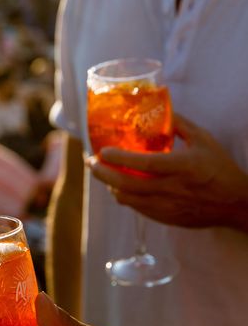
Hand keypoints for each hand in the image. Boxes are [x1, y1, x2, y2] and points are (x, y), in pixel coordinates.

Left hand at [86, 114, 247, 231]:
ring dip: (110, 186)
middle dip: (103, 174)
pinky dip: (123, 197)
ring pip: (127, 199)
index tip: (103, 151)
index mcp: (182, 167)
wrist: (234, 203)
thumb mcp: (203, 139)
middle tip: (91, 163)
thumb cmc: (219, 168)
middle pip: (127, 185)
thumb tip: (156, 108)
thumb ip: (179, 124)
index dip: (120, 159)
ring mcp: (166, 207)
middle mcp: (171, 189)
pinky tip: (119, 187)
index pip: (144, 164)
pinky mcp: (165, 218)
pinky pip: (136, 208)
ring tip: (102, 173)